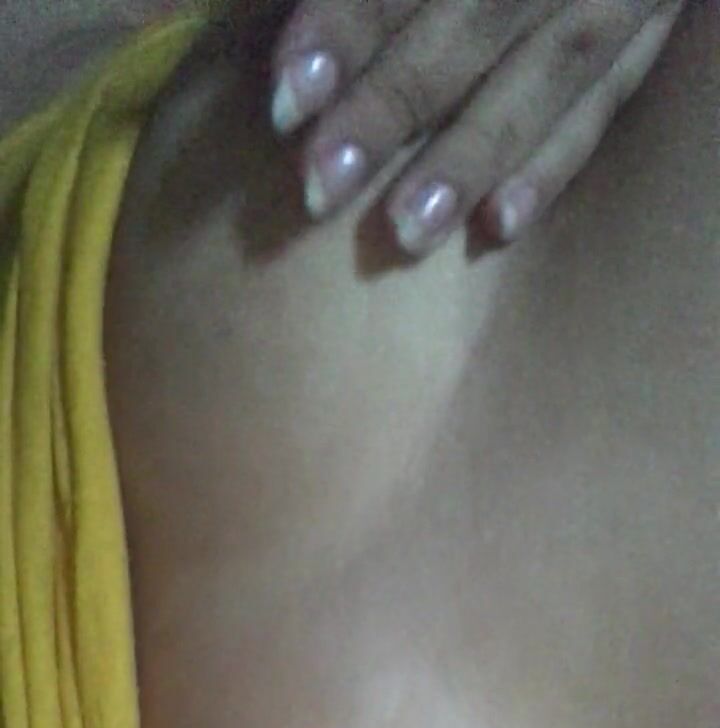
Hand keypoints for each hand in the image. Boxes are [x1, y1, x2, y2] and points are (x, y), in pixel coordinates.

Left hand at [269, 0, 685, 255]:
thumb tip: (280, 48)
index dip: (347, 23)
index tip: (287, 98)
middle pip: (476, 17)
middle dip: (394, 104)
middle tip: (323, 187)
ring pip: (544, 72)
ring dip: (470, 157)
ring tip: (407, 231)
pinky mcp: (646, 33)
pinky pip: (604, 105)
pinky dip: (552, 166)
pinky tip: (499, 226)